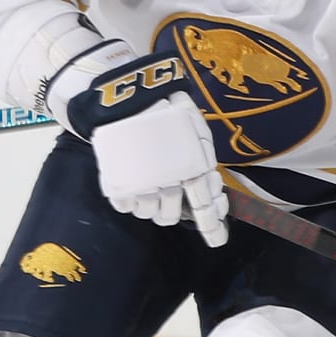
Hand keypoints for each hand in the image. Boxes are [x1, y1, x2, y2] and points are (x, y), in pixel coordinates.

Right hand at [46, 43, 226, 243]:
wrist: (128, 96)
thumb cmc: (168, 110)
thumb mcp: (196, 132)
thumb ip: (203, 162)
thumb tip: (211, 191)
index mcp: (192, 170)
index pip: (205, 208)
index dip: (212, 226)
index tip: (218, 240)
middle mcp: (168, 183)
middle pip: (169, 217)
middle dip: (172, 208)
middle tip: (167, 189)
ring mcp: (141, 187)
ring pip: (147, 214)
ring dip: (149, 202)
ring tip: (146, 178)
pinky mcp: (117, 186)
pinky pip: (125, 207)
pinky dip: (129, 197)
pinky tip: (131, 178)